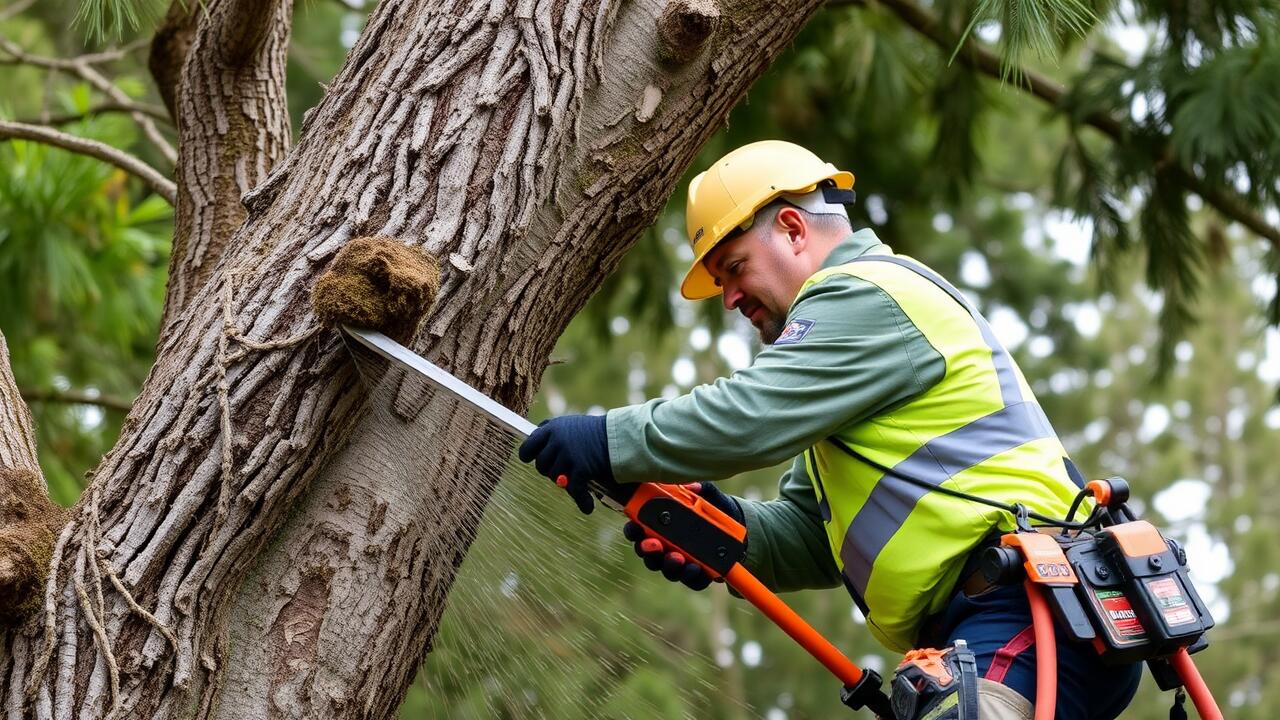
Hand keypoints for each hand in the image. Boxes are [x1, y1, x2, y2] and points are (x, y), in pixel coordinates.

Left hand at [517, 414, 612, 513]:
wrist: (619, 437)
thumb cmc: (597, 431)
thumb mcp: (571, 424)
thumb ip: (554, 432)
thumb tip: (535, 442)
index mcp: (553, 428)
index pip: (529, 445)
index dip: (528, 454)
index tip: (530, 459)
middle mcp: (558, 440)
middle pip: (541, 465)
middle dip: (549, 470)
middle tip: (561, 470)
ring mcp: (568, 455)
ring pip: (555, 477)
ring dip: (564, 482)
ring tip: (575, 480)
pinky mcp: (580, 468)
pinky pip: (574, 489)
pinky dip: (582, 500)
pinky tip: (587, 506)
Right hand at [622, 482, 743, 590]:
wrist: (739, 529)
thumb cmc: (715, 509)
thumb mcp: (710, 496)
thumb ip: (702, 488)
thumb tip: (693, 486)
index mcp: (661, 525)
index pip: (639, 530)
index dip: (633, 530)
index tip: (634, 527)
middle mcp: (666, 546)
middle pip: (648, 553)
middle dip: (648, 550)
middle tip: (654, 545)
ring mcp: (680, 562)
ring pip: (666, 568)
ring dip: (668, 564)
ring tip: (677, 558)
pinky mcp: (696, 575)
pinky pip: (690, 580)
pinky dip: (691, 576)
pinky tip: (695, 568)